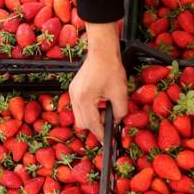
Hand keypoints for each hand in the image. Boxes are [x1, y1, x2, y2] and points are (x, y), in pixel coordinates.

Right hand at [69, 21, 127, 141]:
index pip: (92, 124)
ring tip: (106, 114)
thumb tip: (117, 122)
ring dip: (92, 119)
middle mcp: (75, 96)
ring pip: (79, 116)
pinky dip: (89, 111)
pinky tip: (99, 105)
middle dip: (96, 127)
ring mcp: (72, 92)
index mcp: (85, 98)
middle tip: (109, 126)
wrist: (102, 51)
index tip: (108, 142)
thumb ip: (120, 111)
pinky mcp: (74, 89)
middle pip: (82, 123)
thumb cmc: (111, 69)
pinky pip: (79, 107)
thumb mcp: (120, 92)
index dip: (101, 135)